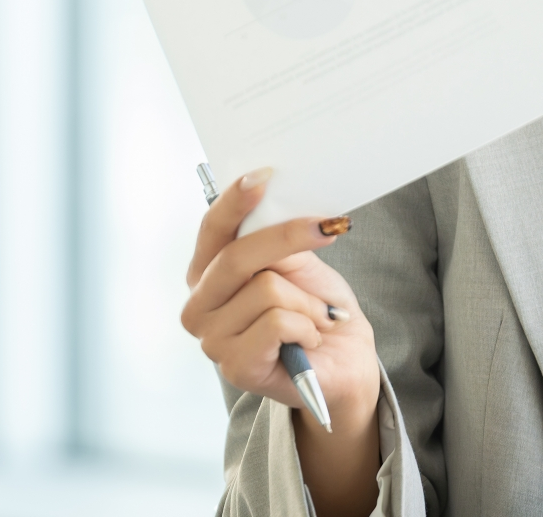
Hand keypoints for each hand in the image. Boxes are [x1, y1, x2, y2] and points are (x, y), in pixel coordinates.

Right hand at [183, 169, 382, 515]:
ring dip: (308, 301)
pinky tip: (309, 339)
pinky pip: (279, 322)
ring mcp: (212, 340)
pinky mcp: (235, 367)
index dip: (234, 201)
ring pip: (267, 289)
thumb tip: (273, 200)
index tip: (264, 175)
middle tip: (331, 228)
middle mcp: (199, 306)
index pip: (212, 230)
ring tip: (316, 317)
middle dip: (291, 236)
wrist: (343, 362)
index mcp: (208, 274)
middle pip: (238, 255)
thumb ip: (275, 240)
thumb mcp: (298, 264)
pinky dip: (308, 326)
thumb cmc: (317, 310)